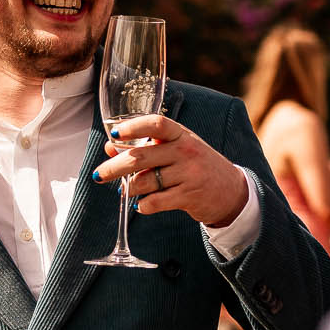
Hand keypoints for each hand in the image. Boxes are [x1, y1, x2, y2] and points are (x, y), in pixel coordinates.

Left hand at [97, 114, 249, 228]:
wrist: (231, 191)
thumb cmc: (197, 166)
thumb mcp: (176, 150)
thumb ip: (145, 147)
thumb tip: (110, 147)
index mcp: (181, 135)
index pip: (156, 124)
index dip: (133, 127)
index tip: (114, 134)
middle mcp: (185, 151)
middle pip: (141, 157)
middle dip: (114, 167)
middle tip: (98, 175)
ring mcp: (188, 174)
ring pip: (145, 182)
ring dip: (129, 188)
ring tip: (128, 190)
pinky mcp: (189, 196)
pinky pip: (155, 202)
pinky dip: (143, 205)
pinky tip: (142, 204)